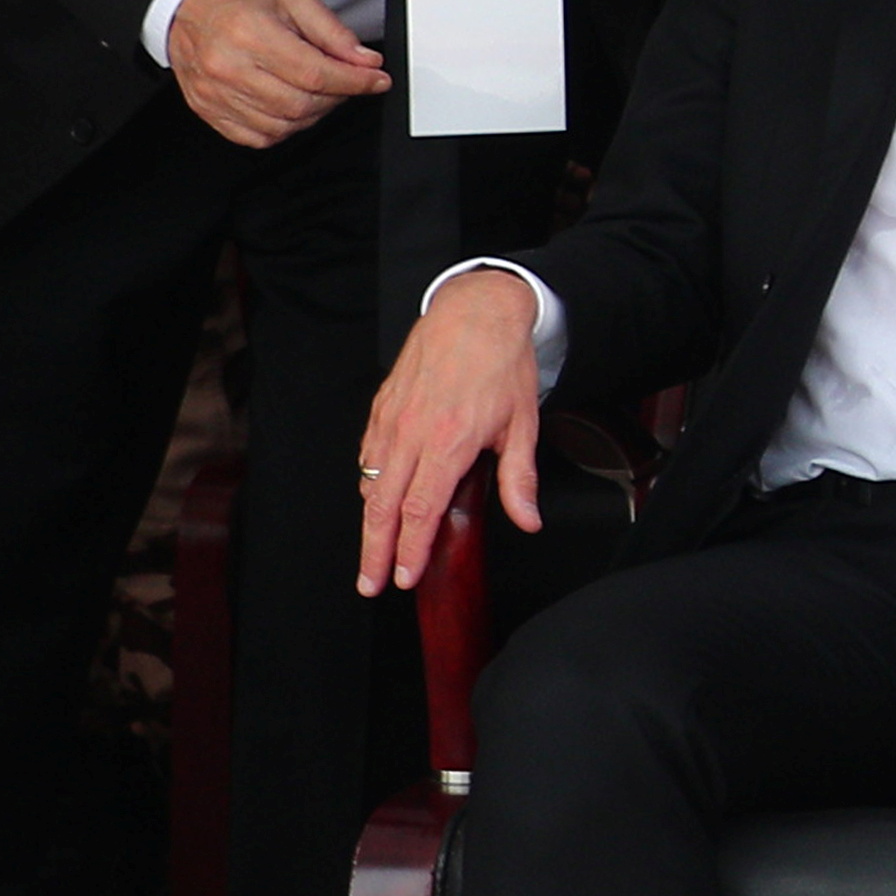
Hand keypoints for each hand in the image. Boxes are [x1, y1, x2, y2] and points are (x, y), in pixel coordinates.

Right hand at [167, 0, 387, 148]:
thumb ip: (332, 32)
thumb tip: (365, 61)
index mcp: (249, 34)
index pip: (315, 73)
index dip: (355, 82)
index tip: (377, 80)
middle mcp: (227, 67)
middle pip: (300, 104)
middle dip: (337, 97)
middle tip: (345, 80)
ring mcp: (214, 92)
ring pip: (282, 125)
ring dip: (312, 114)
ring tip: (317, 90)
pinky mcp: (206, 108)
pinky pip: (256, 137)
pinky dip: (283, 128)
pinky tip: (289, 106)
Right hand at [355, 268, 542, 592]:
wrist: (475, 311)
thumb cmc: (503, 365)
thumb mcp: (524, 425)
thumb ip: (520, 479)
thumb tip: (528, 520)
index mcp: (449, 442)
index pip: (421, 510)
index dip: (409, 549)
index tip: (404, 577)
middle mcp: (413, 433)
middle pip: (383, 506)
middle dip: (374, 551)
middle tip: (369, 584)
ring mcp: (391, 419)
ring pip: (369, 482)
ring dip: (368, 523)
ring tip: (372, 554)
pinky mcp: (381, 407)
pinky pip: (367, 455)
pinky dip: (367, 484)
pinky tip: (374, 502)